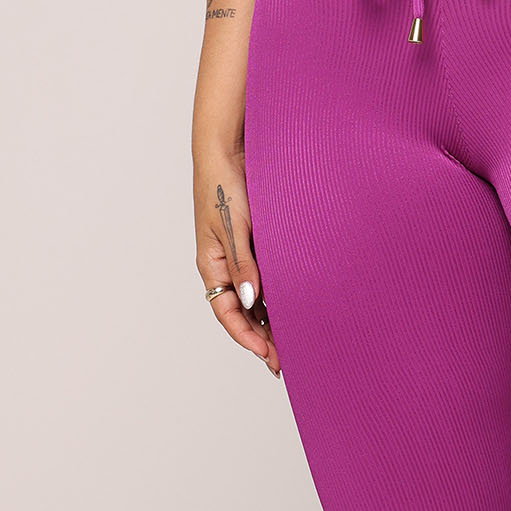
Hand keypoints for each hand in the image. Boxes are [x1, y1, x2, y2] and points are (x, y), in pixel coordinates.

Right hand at [195, 145, 278, 374]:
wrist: (230, 149)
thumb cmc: (226, 185)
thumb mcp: (234, 226)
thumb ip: (244, 263)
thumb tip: (251, 301)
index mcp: (212, 265)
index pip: (227, 312)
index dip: (247, 337)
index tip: (268, 355)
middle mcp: (226, 265)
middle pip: (242, 311)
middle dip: (263, 337)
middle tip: (287, 361)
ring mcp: (241, 255)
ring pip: (256, 297)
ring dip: (273, 319)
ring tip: (296, 341)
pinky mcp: (256, 242)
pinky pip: (267, 276)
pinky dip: (279, 294)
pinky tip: (298, 306)